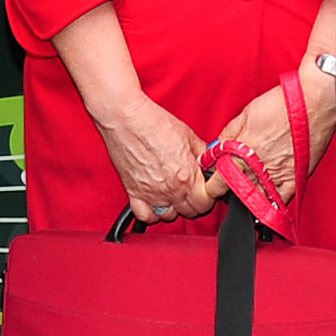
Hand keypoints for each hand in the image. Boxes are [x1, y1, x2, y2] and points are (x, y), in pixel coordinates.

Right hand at [96, 96, 216, 223]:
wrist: (126, 119)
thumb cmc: (154, 123)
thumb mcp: (188, 136)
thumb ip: (201, 155)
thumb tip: (208, 162)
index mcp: (187, 176)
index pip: (206, 203)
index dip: (209, 195)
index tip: (206, 188)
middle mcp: (170, 189)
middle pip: (190, 211)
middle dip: (194, 201)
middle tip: (192, 188)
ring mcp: (151, 194)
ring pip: (169, 216)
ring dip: (174, 207)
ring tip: (174, 194)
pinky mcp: (133, 192)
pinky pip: (145, 215)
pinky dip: (152, 213)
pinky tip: (156, 201)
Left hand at [208, 70, 335, 201]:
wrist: (312, 102)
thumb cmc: (280, 105)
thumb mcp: (244, 116)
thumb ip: (227, 136)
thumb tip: (217, 147)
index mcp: (239, 155)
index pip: (217, 182)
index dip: (213, 185)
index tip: (213, 183)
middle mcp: (255, 170)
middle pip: (235, 193)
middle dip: (229, 191)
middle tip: (229, 185)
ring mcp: (276, 178)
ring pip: (256, 201)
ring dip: (249, 199)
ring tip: (247, 192)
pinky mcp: (294, 180)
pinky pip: (280, 202)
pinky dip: (271, 205)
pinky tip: (266, 204)